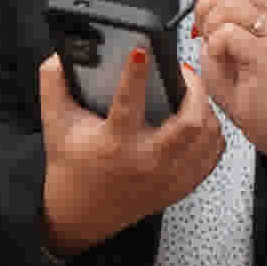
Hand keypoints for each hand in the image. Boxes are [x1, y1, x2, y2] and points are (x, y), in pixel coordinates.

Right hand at [35, 39, 227, 253]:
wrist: (82, 214)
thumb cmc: (72, 166)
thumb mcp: (56, 125)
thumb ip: (53, 86)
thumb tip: (59, 56)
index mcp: (114, 143)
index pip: (127, 105)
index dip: (134, 76)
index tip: (140, 51)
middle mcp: (145, 161)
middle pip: (189, 124)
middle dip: (195, 90)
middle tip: (184, 73)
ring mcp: (168, 176)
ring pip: (208, 137)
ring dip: (205, 108)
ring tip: (193, 93)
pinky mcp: (181, 186)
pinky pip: (212, 155)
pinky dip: (212, 133)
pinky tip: (201, 120)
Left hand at [182, 0, 266, 191]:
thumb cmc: (260, 95)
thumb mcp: (228, 49)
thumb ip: (215, 18)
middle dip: (207, 0)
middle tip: (206, 29)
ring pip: (229, 2)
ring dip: (210, 25)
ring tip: (218, 50)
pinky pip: (228, 33)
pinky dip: (216, 48)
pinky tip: (227, 62)